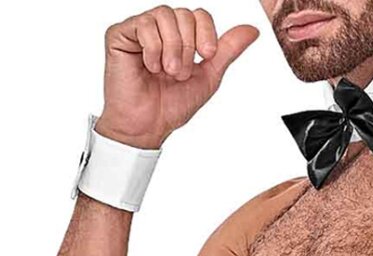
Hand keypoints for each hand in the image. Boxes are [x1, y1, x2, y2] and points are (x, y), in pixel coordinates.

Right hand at [95, 7, 259, 148]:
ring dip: (172, 48)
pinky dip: (152, 48)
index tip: (207, 56)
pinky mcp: (120, 34)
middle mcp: (161, 29)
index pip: (199, 15)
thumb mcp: (208, 76)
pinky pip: (143, 24)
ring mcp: (140, 29)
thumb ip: (227, 51)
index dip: (206, 33)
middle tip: (180, 73)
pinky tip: (150, 67)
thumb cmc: (172, 104)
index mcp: (181, 37)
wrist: (147, 125)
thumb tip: (252, 30)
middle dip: (188, 46)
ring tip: (167, 72)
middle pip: (184, 14)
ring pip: (164, 15)